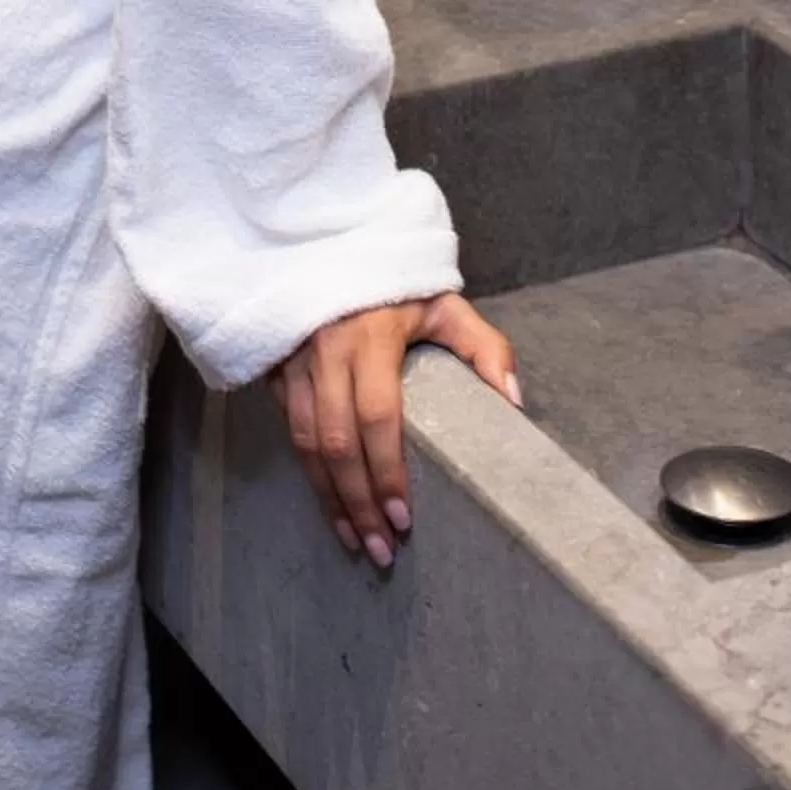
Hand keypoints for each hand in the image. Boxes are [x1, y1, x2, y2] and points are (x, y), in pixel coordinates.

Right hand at [268, 291, 522, 568]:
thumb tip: (515, 405)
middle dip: (358, 503)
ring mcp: (294, 359)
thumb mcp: (443, 301)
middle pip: (336, 443)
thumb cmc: (393, 278)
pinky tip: (327, 499)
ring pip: (305, 443)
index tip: (405, 518)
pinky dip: (307, 470)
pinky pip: (289, 427)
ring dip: (329, 498)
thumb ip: (484, 347)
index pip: (378, 417)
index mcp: (372, 335)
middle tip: (381, 550)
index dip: (388, 472)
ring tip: (355, 540)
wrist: (326, 239)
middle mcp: (326, 349)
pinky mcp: (274, 365)